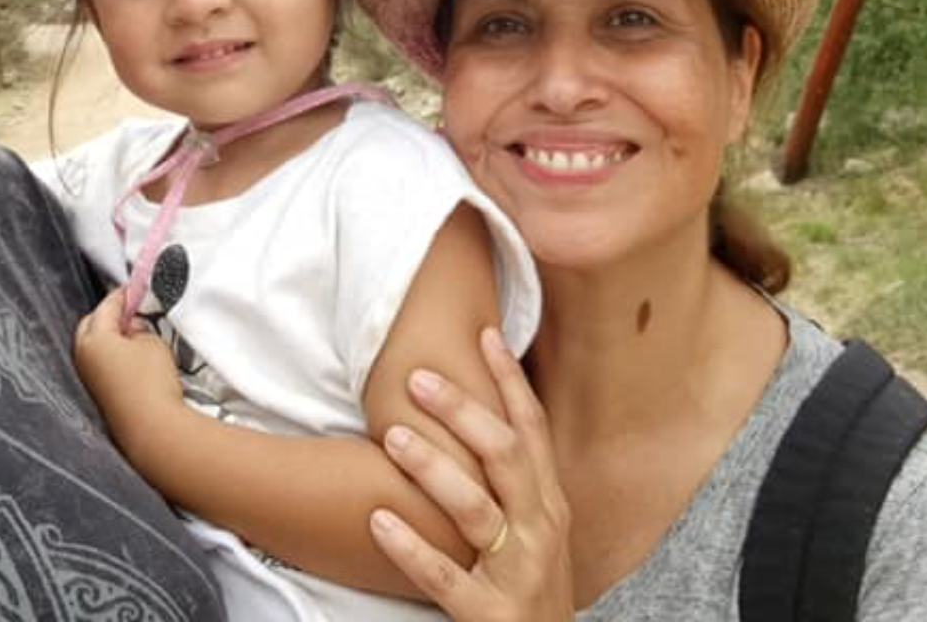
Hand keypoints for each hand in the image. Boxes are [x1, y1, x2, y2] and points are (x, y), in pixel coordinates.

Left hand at [72, 289, 186, 455]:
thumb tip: (133, 330)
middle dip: (110, 315)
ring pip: (94, 346)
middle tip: (133, 311)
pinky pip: (101, 365)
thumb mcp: (152, 343)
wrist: (152, 429)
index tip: (136, 289)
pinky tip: (134, 360)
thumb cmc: (151, 383)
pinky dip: (112, 356)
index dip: (124, 295)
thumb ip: (140, 329)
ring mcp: (88, 378)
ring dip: (110, 337)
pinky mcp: (98, 395)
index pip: (107, 306)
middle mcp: (83, 357)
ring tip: (137, 336)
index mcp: (93, 338)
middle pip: (91, 324)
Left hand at [369, 327, 574, 620]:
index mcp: (548, 504)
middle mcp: (540, 531)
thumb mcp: (535, 529)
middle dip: (463, 411)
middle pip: (505, 456)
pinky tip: (378, 521)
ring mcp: (518, 573)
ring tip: (392, 435)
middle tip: (416, 376)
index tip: (485, 332)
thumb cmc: (529, 585)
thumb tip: (477, 418)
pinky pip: (446, 578)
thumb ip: (513, 480)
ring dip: (433, 468)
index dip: (510, 380)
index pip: (532, 430)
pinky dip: (412, 548)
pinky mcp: (491, 614)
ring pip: (477, 510)